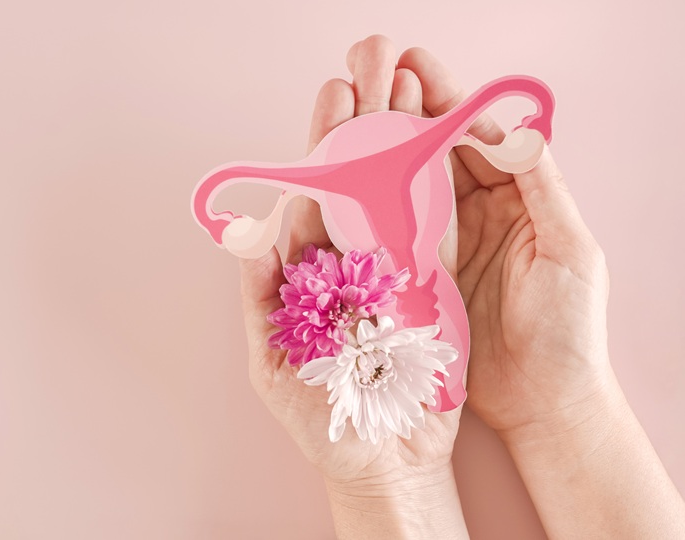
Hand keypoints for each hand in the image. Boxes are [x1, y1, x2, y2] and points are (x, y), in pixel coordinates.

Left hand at [240, 35, 459, 495]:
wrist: (385, 464)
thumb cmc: (321, 420)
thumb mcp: (273, 363)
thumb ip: (259, 298)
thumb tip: (249, 234)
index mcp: (308, 280)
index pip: (311, 206)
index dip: (318, 159)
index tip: (327, 113)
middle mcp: (350, 270)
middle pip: (353, 193)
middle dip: (357, 139)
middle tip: (364, 85)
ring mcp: (393, 278)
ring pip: (393, 205)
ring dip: (396, 152)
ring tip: (402, 98)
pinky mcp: (432, 294)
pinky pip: (432, 239)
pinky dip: (435, 195)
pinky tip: (436, 151)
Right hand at [396, 49, 684, 539]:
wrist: (543, 402)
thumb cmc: (570, 332)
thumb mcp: (571, 252)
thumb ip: (544, 189)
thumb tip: (515, 131)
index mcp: (521, 203)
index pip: (480, 143)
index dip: (450, 108)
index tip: (417, 78)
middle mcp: (480, 219)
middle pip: (439, 157)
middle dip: (409, 118)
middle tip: (374, 85)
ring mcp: (448, 248)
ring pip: (412, 189)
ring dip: (386, 156)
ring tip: (355, 121)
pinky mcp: (422, 279)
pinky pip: (395, 234)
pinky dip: (374, 208)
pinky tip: (351, 185)